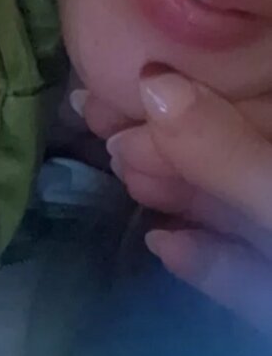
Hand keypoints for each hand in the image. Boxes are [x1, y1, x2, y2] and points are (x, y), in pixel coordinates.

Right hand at [76, 72, 271, 336]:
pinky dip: (208, 259)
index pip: (253, 104)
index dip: (192, 90)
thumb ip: (224, 152)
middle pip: (235, 153)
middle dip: (170, 142)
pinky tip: (166, 244)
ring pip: (237, 210)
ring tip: (121, 173)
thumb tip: (154, 85)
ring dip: (178, 193)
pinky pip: (248, 273)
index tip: (128, 82)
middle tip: (103, 129)